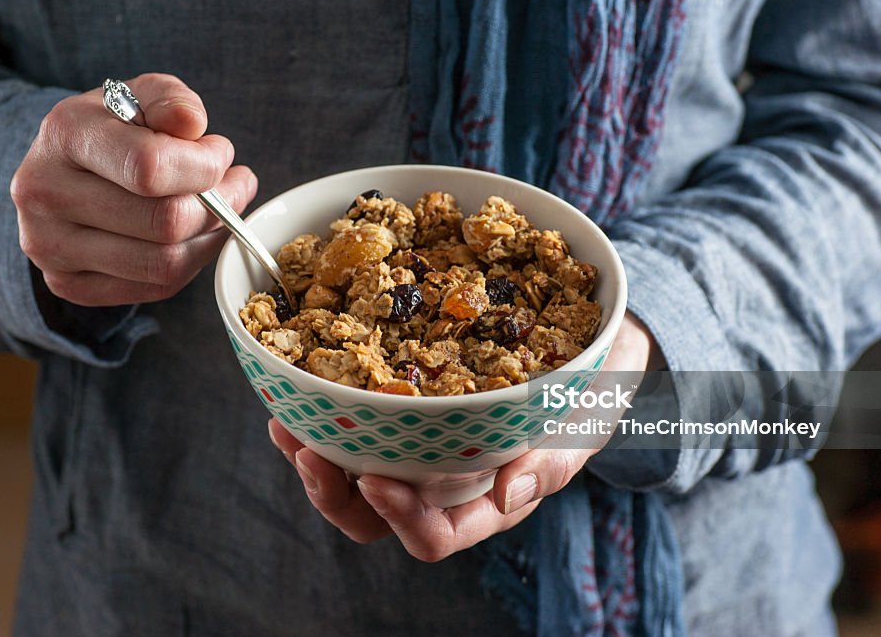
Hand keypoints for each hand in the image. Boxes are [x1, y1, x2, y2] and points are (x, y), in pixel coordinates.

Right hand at [11, 73, 257, 306]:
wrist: (65, 168)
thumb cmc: (116, 129)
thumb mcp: (144, 95)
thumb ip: (172, 100)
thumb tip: (191, 125)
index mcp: (64, 134)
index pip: (150, 167)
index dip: (204, 166)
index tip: (221, 154)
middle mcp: (44, 193)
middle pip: (165, 222)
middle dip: (219, 206)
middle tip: (235, 187)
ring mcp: (49, 245)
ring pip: (165, 263)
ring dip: (211, 238)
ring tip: (221, 211)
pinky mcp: (66, 283)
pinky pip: (155, 289)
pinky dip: (190, 265)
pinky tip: (195, 237)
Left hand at [268, 311, 661, 560]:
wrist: (592, 345)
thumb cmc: (593, 392)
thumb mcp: (586, 422)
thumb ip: (553, 458)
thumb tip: (509, 493)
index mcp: (487, 502)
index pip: (434, 535)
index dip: (398, 518)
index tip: (374, 479)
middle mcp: (445, 486)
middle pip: (376, 517)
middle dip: (332, 492)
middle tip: (306, 449)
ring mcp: (422, 451)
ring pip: (355, 477)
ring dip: (316, 455)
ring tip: (287, 423)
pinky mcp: (408, 413)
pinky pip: (359, 430)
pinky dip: (328, 415)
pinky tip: (304, 391)